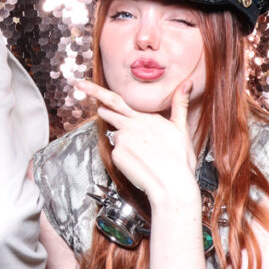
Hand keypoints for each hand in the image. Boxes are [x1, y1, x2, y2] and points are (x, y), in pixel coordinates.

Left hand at [77, 78, 197, 206]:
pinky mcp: (117, 155)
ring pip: (113, 133)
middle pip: (107, 111)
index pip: (116, 101)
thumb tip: (187, 83)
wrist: (172, 185)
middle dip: (100, 107)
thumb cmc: (179, 160)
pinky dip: (123, 155)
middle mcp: (130, 126)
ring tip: (139, 149)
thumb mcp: (181, 128)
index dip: (97, 92)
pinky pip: (115, 150)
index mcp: (145, 118)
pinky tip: (137, 162)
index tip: (81, 85)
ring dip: (120, 136)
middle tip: (90, 98)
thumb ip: (180, 104)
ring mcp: (122, 141)